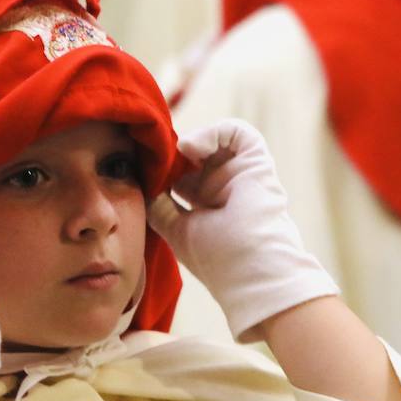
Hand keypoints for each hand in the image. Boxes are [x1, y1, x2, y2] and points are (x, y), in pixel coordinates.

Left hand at [149, 119, 337, 340]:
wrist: (253, 269)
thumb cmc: (218, 258)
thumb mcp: (177, 231)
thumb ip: (160, 210)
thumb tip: (144, 189)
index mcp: (206, 206)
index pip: (180, 176)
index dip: (162, 169)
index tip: (145, 169)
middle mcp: (222, 188)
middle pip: (194, 155)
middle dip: (174, 152)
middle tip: (157, 154)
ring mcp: (239, 174)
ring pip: (215, 140)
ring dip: (193, 141)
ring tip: (179, 153)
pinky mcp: (256, 162)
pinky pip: (236, 132)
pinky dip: (213, 132)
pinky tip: (193, 148)